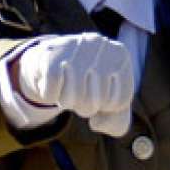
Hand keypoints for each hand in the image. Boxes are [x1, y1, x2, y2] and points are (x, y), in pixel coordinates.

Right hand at [16, 33, 134, 136]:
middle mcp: (100, 46)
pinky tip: (52, 81)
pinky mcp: (51, 53)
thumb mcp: (109, 98)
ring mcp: (75, 47)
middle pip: (97, 102)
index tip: (98, 91)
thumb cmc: (86, 80)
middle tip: (79, 89)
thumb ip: (117, 122)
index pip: (119, 101)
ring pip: (74, 98)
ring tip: (66, 85)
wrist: (50, 57)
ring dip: (66, 101)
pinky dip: (49, 96)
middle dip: (85, 105)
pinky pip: (51, 94)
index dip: (106, 106)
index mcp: (120, 55)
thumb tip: (96, 124)